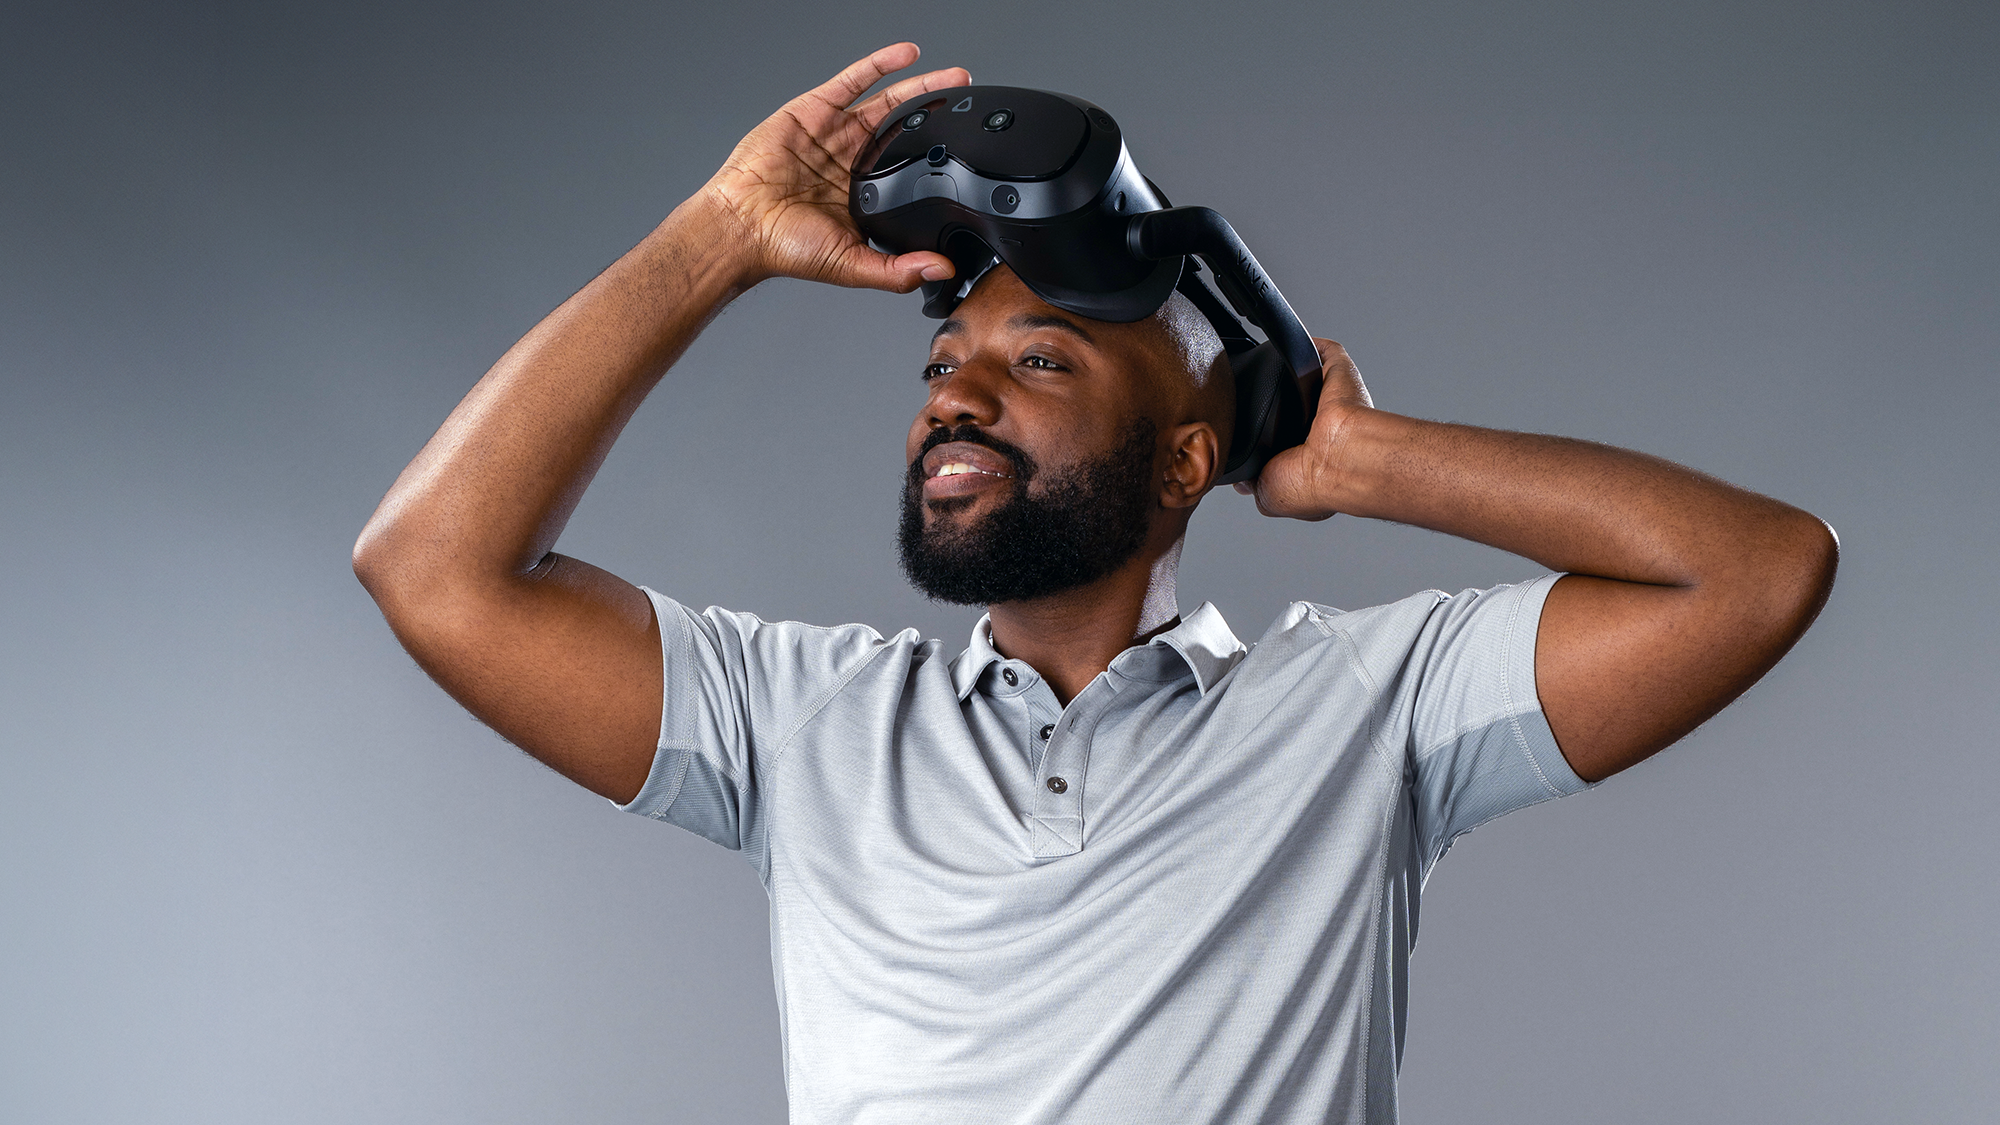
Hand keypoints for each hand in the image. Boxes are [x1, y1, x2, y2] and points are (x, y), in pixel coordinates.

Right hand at [700, 44, 967, 292]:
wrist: (741, 224)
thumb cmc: (785, 247)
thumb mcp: (852, 265)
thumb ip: (897, 270)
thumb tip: (940, 271)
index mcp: (864, 195)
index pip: (909, 167)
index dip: (938, 155)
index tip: (968, 149)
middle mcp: (851, 160)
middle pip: (905, 128)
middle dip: (938, 113)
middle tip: (967, 99)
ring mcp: (833, 133)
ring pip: (886, 102)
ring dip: (919, 87)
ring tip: (953, 77)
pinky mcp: (814, 110)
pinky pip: (852, 81)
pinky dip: (879, 65)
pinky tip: (907, 55)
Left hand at [1233, 338, 1373, 520]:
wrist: (1342, 460)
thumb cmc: (1312, 483)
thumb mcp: (1268, 495)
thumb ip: (1253, 484)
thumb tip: (1242, 482)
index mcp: (1309, 458)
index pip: (1282, 441)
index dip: (1264, 436)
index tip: (1244, 430)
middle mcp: (1322, 429)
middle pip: (1290, 406)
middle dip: (1270, 400)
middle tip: (1246, 397)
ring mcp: (1332, 402)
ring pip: (1306, 377)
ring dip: (1288, 369)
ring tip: (1259, 365)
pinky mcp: (1341, 375)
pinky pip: (1325, 352)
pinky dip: (1310, 345)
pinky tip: (1285, 344)